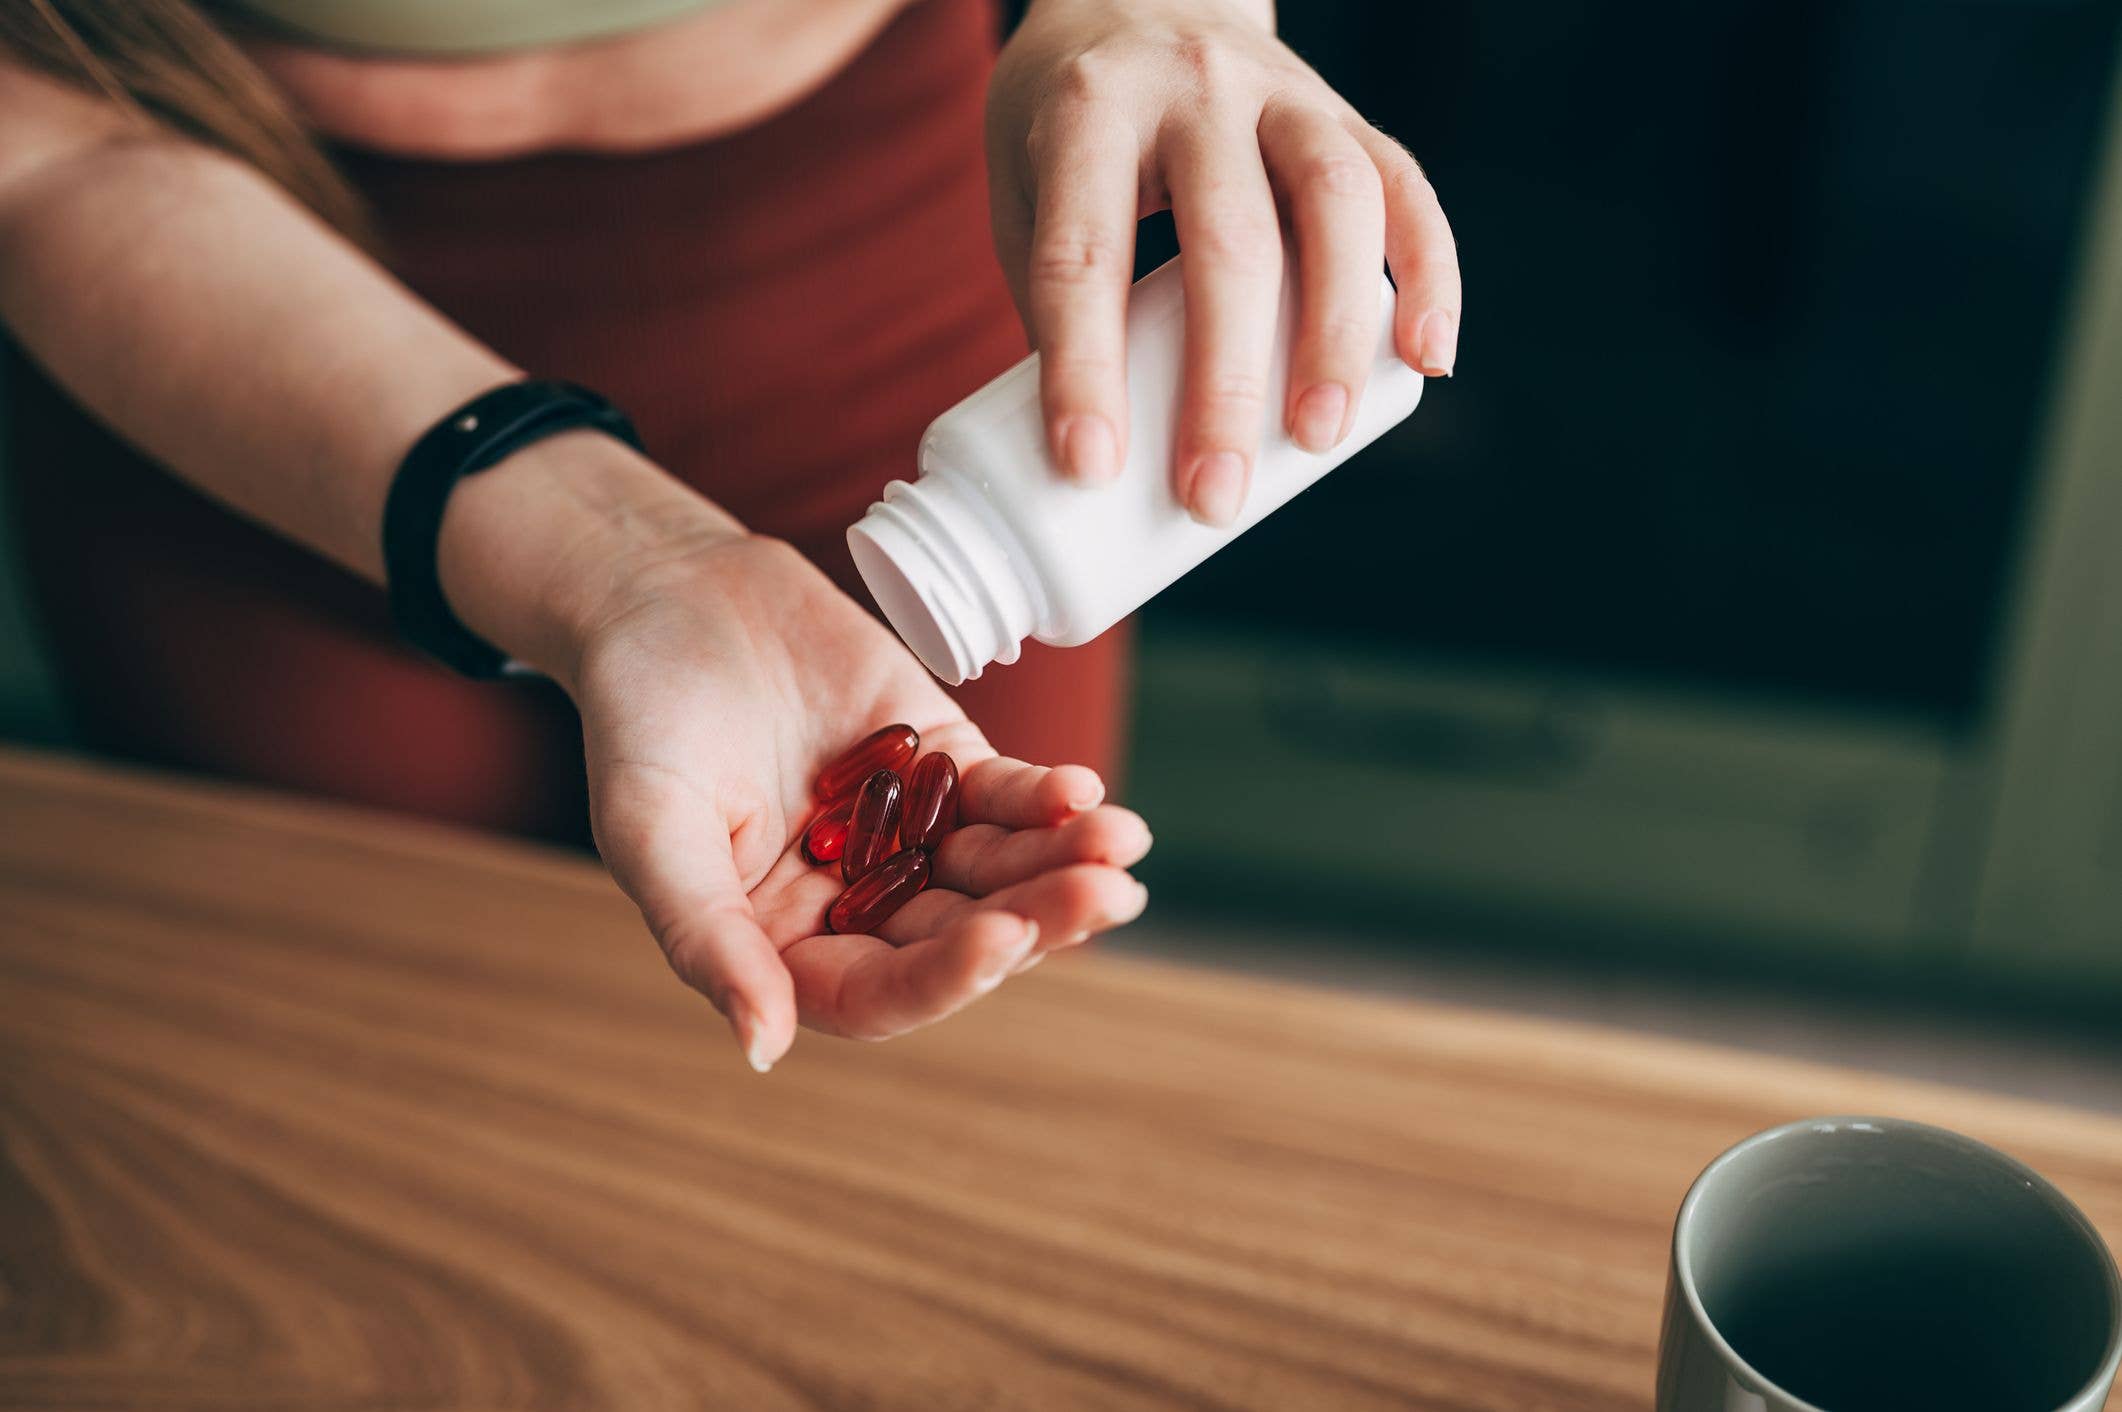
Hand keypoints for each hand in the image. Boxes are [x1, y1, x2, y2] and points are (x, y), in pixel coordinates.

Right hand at [559, 534, 1152, 1072]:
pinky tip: (1084, 792)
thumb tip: (763, 1049)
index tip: (1003, 940)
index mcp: (783, 946)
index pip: (878, 992)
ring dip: (1061, 863)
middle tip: (1104, 894)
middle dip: (1039, 918)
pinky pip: (1004, 793)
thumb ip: (707, 938)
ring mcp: (907, 833)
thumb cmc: (639, 718)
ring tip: (1120, 843)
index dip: (945, 977)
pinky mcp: (942, 760)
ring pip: (997, 871)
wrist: (668, 592)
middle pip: (960, 936)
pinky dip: (1046, 797)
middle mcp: (854, 903)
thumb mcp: (650, 830)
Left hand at [986, 0, 1460, 524]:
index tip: (1090, 469)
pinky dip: (1429, 274)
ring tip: (1318, 440)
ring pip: (1334, 204)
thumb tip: (1089, 462)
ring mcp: (1283, 92)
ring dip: (1335, 334)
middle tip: (1212, 496)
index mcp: (1088, 112)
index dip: (1085, 366)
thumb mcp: (1022, 192)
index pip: (1084, 251)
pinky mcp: (1346, 111)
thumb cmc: (1068, 131)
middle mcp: (1194, 89)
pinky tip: (1428, 358)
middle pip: (1227, 238)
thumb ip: (1053, 302)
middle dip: (1225, 382)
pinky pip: (1406, 187)